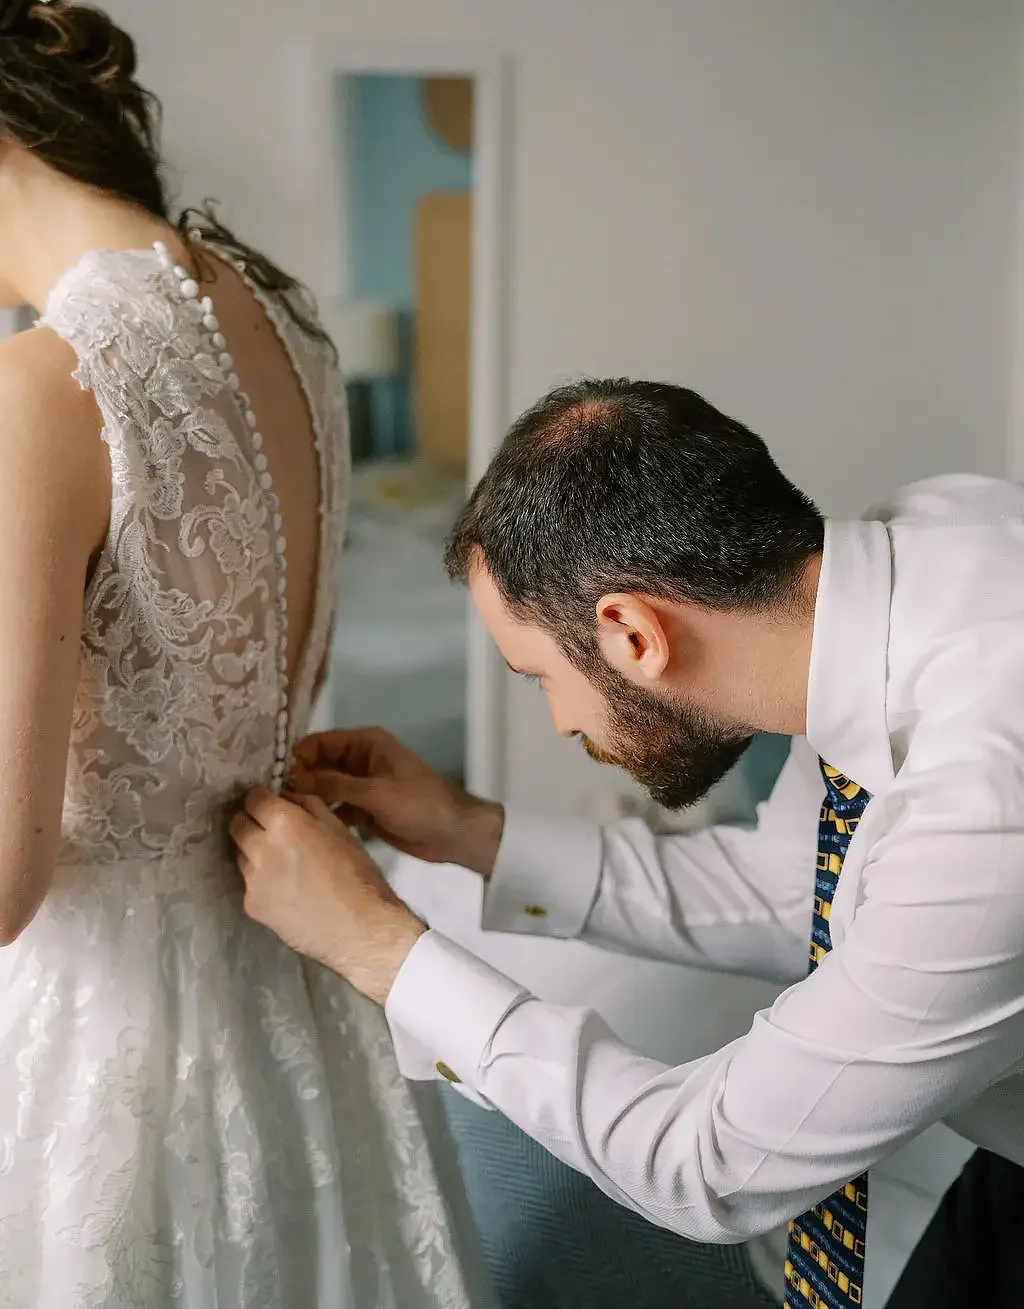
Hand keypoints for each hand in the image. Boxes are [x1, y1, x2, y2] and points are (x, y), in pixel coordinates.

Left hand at [230, 788, 425, 1005]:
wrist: (359, 928)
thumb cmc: (358, 875)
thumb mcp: (341, 830)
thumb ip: (309, 806)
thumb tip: (288, 797)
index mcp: (285, 823)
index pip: (253, 798)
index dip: (261, 799)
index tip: (270, 805)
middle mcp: (261, 847)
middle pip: (237, 825)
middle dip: (251, 823)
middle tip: (272, 833)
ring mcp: (252, 879)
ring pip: (242, 855)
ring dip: (256, 854)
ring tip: (282, 866)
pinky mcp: (252, 905)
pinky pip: (250, 885)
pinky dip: (263, 883)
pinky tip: (286, 892)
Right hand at [290, 727, 504, 876]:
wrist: (452, 834)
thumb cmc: (419, 804)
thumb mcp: (375, 792)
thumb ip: (334, 784)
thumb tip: (292, 780)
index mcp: (366, 743)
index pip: (320, 742)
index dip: (298, 757)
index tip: (277, 780)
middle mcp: (360, 760)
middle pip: (318, 765)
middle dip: (299, 780)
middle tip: (274, 801)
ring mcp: (361, 786)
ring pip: (324, 787)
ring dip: (308, 799)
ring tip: (283, 817)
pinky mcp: (363, 809)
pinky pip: (334, 808)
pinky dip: (322, 815)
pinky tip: (304, 829)